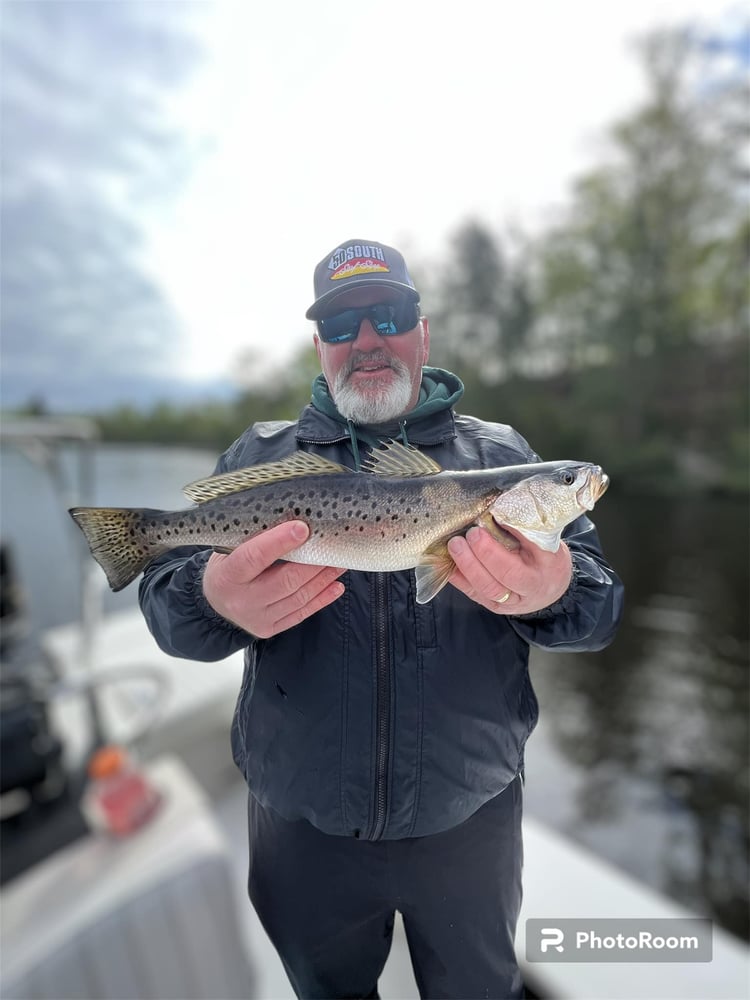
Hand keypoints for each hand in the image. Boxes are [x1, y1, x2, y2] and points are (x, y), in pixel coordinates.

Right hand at [202, 520, 345, 638]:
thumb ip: (255, 540)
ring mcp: (256, 618)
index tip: (302, 528)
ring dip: (323, 579)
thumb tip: (293, 521)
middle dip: (313, 563)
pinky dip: (322, 599)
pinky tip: (335, 585)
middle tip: (332, 547)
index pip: (254, 557)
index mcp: (227, 575)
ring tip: (338, 562)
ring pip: (298, 597)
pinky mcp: (269, 628)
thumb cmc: (228, 567)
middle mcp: (241, 600)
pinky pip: (301, 614)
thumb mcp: (230, 550)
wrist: (214, 601)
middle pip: (285, 581)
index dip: (279, 542)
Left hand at [447, 526, 572, 614]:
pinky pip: (472, 593)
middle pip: (503, 577)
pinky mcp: (493, 605)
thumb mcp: (545, 540)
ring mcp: (510, 601)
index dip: (500, 545)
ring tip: (455, 545)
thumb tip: (495, 510)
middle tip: (469, 534)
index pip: (524, 560)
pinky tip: (444, 562)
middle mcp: (528, 590)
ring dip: (467, 566)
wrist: (551, 587)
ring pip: (486, 589)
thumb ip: (523, 529)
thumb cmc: (547, 558)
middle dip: (482, 555)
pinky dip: (457, 577)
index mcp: (545, 569)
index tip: (487, 523)